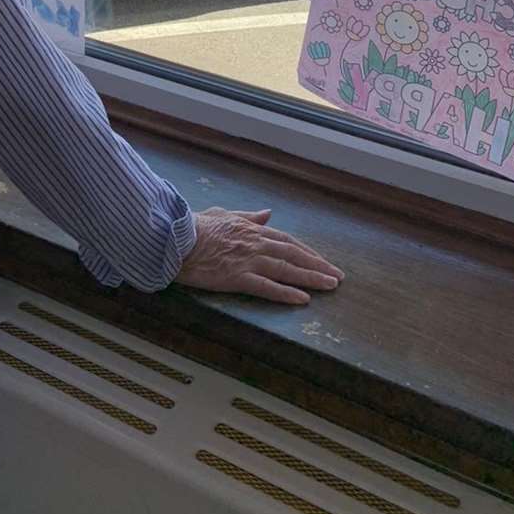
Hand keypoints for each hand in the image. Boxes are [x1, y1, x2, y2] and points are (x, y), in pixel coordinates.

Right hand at [176, 207, 343, 304]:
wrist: (175, 238)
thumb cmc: (196, 226)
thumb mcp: (224, 214)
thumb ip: (248, 216)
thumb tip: (268, 213)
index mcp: (252, 230)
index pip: (288, 241)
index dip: (308, 252)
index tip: (323, 261)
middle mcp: (255, 244)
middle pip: (294, 255)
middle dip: (318, 266)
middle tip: (338, 277)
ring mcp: (248, 260)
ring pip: (287, 269)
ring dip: (311, 278)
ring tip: (331, 286)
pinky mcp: (237, 277)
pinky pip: (267, 287)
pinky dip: (286, 293)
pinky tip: (303, 300)